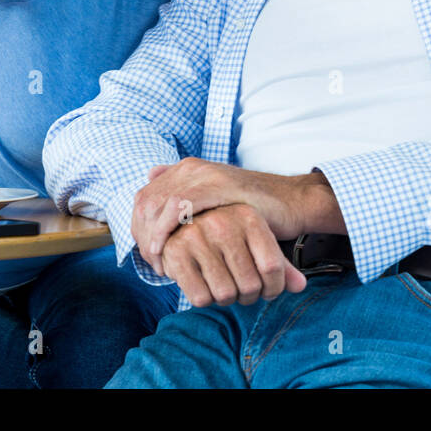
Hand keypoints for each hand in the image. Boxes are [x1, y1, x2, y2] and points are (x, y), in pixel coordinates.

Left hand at [132, 156, 312, 275]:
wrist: (291, 202)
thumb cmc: (253, 208)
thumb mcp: (216, 202)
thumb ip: (185, 193)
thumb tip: (152, 175)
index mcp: (187, 169)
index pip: (145, 197)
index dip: (139, 228)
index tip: (147, 254)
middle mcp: (191, 167)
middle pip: (146, 200)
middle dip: (142, 235)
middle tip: (151, 263)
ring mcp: (204, 174)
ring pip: (157, 203)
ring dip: (151, 236)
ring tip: (158, 261)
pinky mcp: (217, 185)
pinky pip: (179, 206)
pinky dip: (167, 230)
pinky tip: (167, 250)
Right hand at [159, 204, 306, 307]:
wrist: (180, 220)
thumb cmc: (226, 235)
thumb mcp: (255, 241)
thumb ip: (280, 265)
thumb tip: (300, 286)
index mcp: (248, 216)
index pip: (273, 267)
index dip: (274, 288)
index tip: (267, 290)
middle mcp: (222, 222)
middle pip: (250, 285)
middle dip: (248, 297)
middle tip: (241, 290)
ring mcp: (196, 236)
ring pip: (225, 294)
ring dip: (226, 299)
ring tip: (223, 286)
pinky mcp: (174, 253)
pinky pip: (200, 297)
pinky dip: (205, 300)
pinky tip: (203, 284)